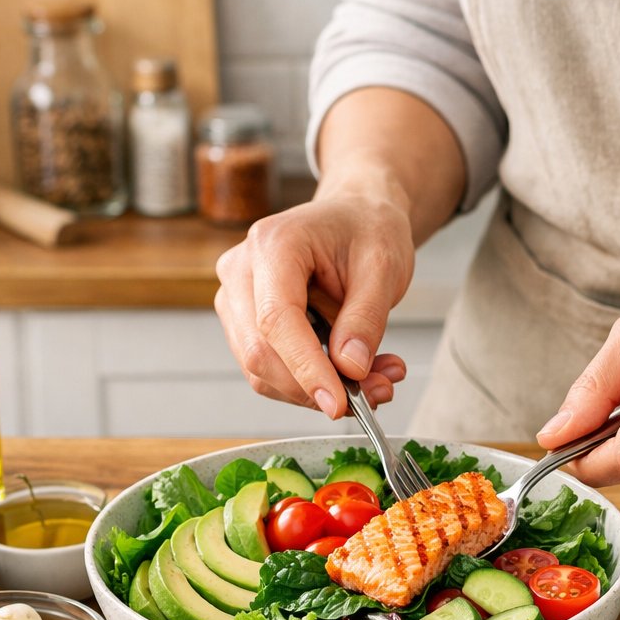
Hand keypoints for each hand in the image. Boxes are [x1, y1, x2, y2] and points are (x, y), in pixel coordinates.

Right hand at [214, 189, 412, 417]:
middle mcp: (241, 270)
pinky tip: (352, 371)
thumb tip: (349, 369)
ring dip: (316, 389)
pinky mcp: (244, 323)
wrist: (356, 216)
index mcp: (273, 244)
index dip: (305, 369)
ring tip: (375, 379)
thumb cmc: (367, 229)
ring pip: (261, 370)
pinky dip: (311, 382)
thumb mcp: (384, 266)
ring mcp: (235, 298)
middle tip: (375, 392)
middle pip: (259, 353)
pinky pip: (270, 370)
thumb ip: (366, 318)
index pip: (276, 321)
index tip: (338, 404)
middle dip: (315, 387)